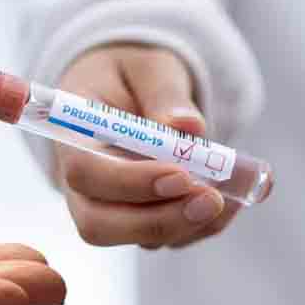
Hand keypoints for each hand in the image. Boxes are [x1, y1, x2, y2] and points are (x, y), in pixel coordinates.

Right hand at [56, 44, 238, 248]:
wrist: (127, 89)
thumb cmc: (129, 74)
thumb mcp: (148, 66)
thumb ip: (164, 93)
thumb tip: (189, 128)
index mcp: (71, 137)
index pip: (84, 172)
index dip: (129, 183)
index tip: (181, 176)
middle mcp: (81, 184)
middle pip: (99, 224)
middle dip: (158, 221)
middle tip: (211, 200)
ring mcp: (108, 208)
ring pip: (139, 238)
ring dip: (189, 223)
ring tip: (233, 190)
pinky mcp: (140, 221)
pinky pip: (171, 238)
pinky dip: (205, 225)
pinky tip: (233, 197)